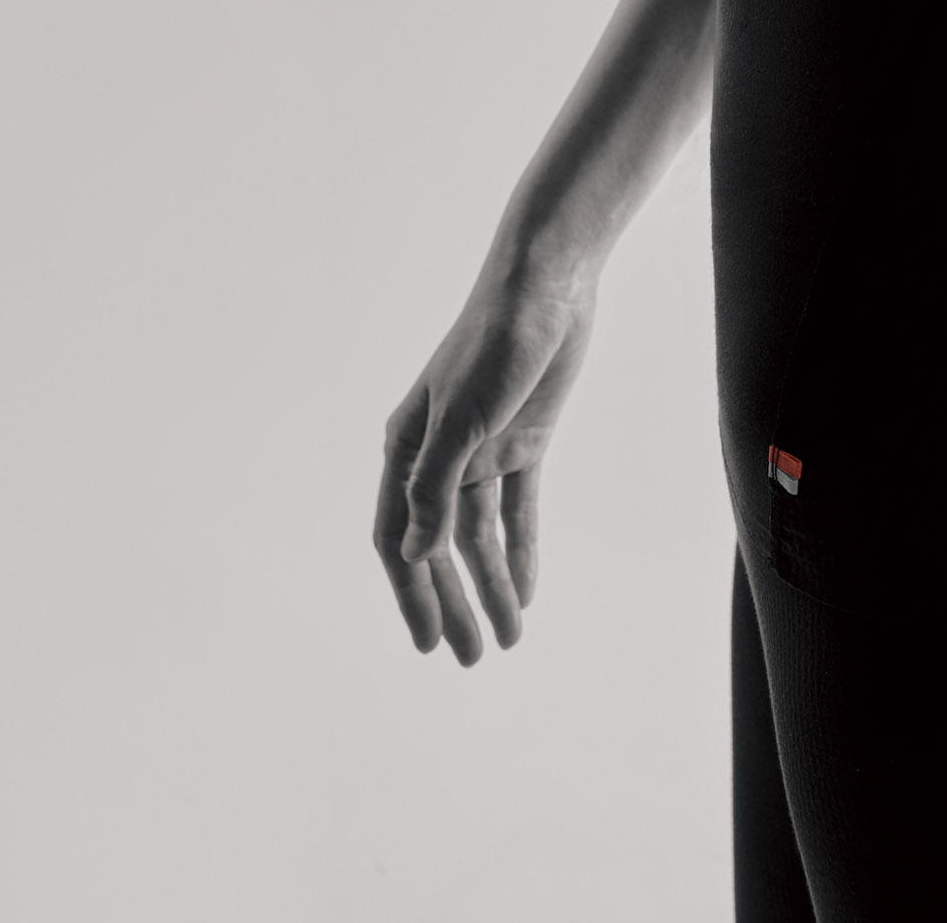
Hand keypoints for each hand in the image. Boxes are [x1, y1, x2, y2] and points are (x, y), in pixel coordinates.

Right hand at [373, 269, 595, 664]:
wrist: (547, 287)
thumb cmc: (495, 343)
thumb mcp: (464, 419)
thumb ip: (435, 486)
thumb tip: (413, 554)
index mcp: (407, 449)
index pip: (399, 537)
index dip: (412, 593)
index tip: (429, 644)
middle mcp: (439, 455)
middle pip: (441, 547)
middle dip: (455, 603)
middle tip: (474, 658)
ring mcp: (482, 449)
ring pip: (481, 536)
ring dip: (492, 586)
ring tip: (508, 639)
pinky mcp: (523, 440)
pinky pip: (517, 508)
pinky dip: (521, 548)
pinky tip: (527, 589)